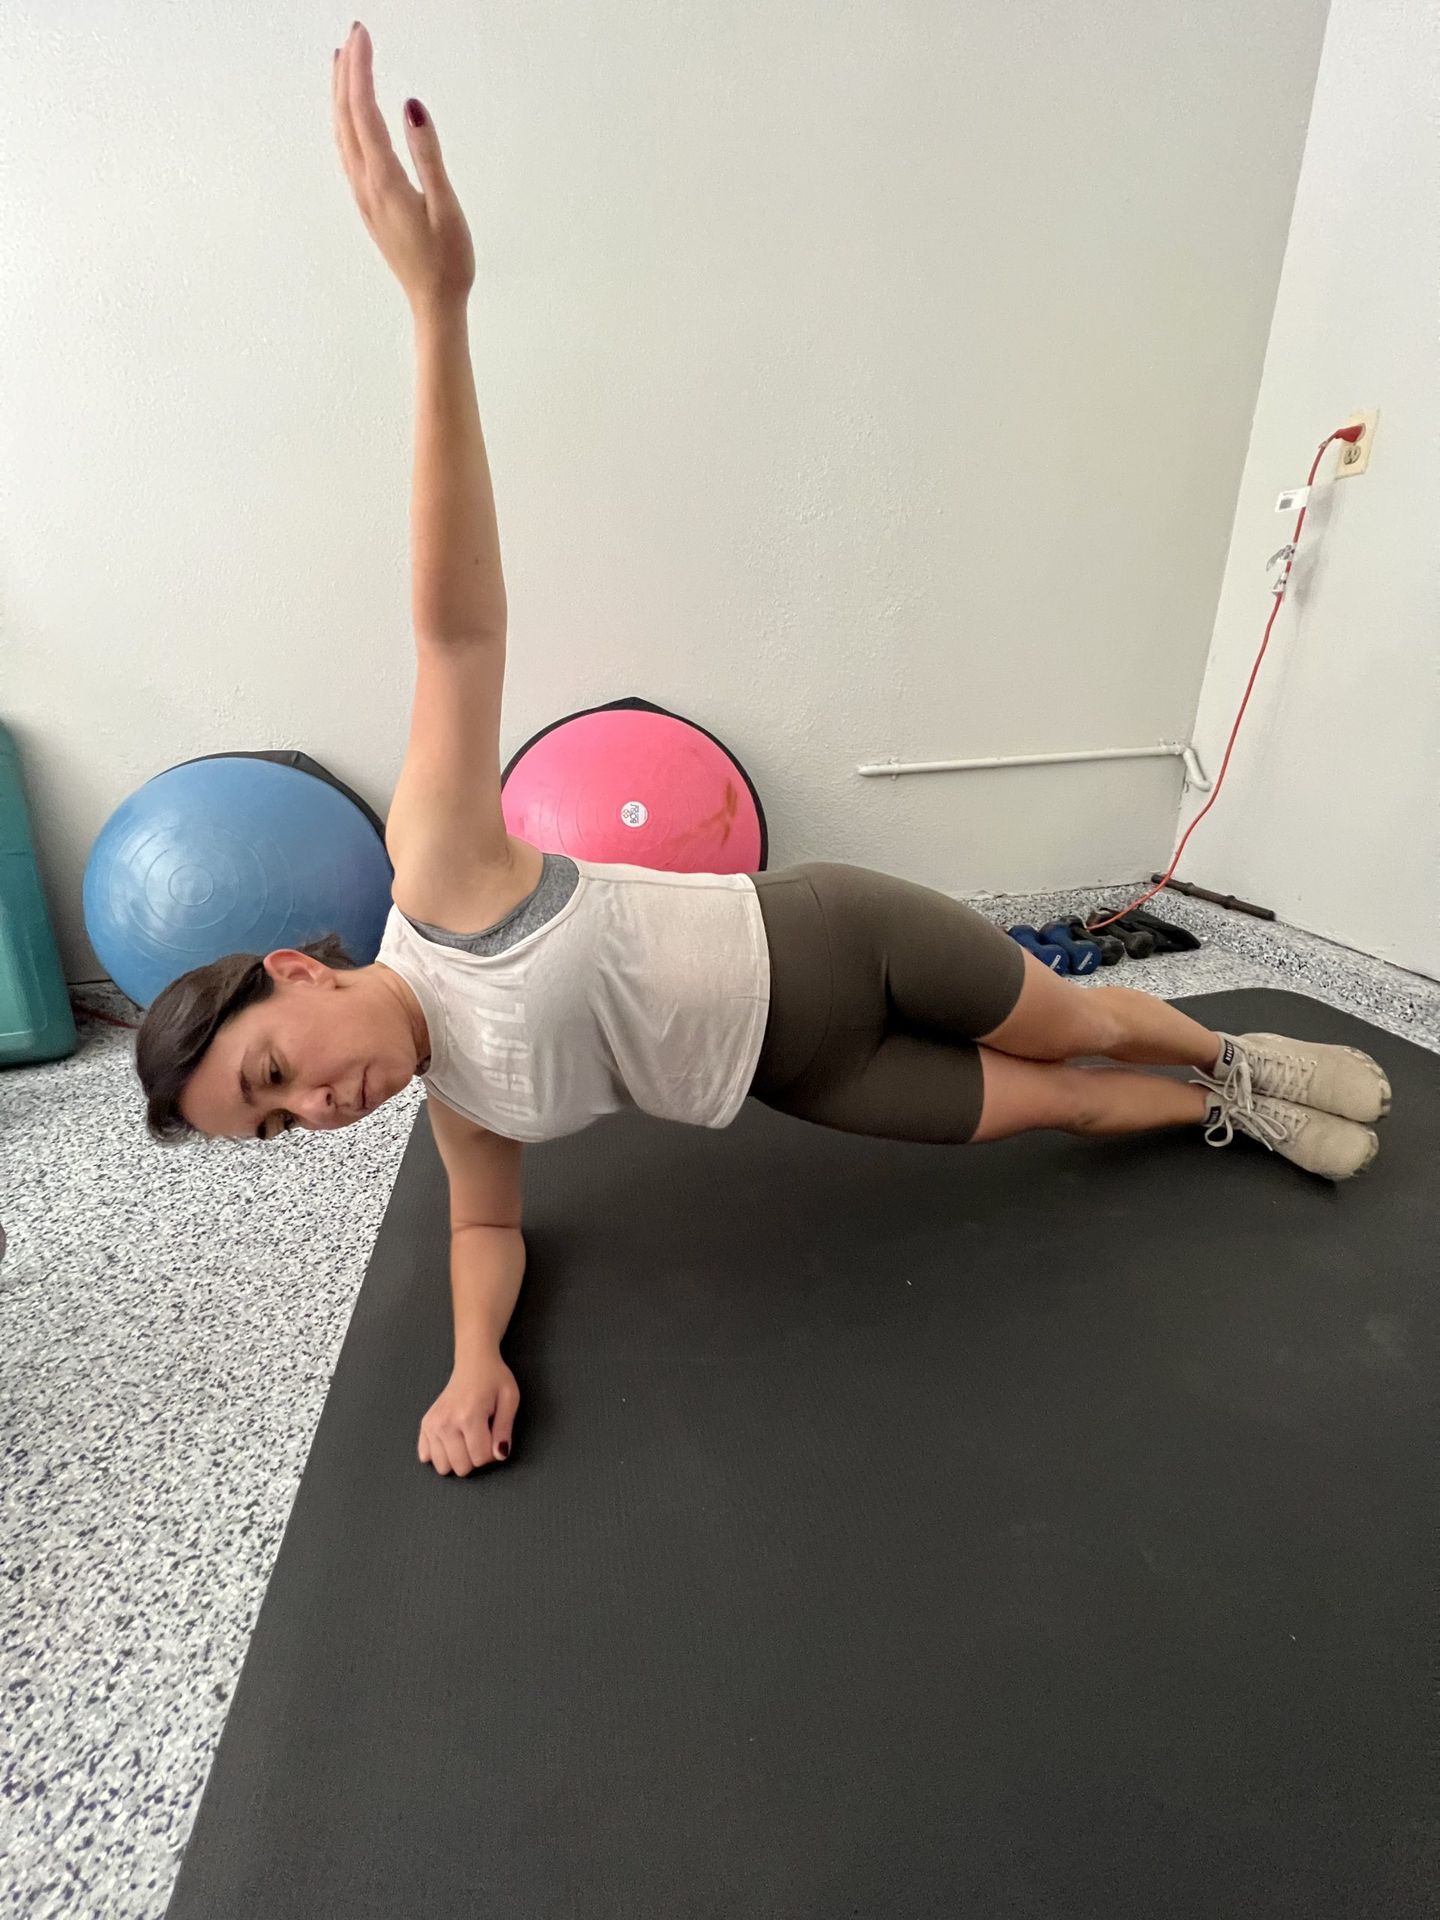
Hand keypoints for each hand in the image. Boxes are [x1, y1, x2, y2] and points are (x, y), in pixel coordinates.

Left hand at [331, 22, 475, 315]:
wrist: (434, 304)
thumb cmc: (448, 261)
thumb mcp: (446, 206)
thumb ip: (428, 154)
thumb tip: (410, 106)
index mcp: (385, 181)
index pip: (364, 111)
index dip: (361, 69)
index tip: (362, 34)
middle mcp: (365, 185)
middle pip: (346, 116)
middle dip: (347, 72)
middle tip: (354, 35)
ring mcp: (363, 195)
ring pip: (341, 132)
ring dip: (340, 94)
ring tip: (343, 61)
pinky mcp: (368, 203)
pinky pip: (347, 150)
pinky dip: (344, 120)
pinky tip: (349, 113)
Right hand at [419, 1353, 519, 1476]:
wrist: (473, 1362)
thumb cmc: (494, 1379)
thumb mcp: (510, 1399)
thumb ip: (504, 1430)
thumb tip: (500, 1455)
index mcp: (469, 1416)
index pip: (481, 1459)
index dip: (493, 1453)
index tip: (495, 1436)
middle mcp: (446, 1423)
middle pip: (461, 1467)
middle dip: (475, 1457)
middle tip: (481, 1436)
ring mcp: (432, 1424)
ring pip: (443, 1467)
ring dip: (457, 1458)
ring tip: (466, 1438)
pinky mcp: (425, 1424)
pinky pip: (426, 1456)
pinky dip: (440, 1453)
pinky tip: (451, 1439)